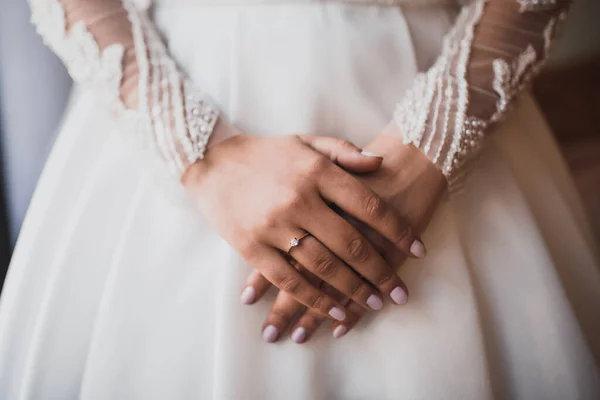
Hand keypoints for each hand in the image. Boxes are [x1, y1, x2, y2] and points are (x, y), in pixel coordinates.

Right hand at [242, 124, 445, 342]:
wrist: (211, 161)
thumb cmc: (265, 152)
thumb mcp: (306, 141)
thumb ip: (344, 152)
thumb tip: (380, 162)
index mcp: (317, 171)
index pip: (368, 205)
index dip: (398, 230)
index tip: (418, 250)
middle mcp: (299, 199)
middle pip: (351, 243)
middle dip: (381, 271)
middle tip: (400, 292)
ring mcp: (274, 225)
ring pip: (323, 266)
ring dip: (353, 290)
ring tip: (375, 304)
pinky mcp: (252, 247)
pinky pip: (289, 280)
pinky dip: (315, 299)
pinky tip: (335, 313)